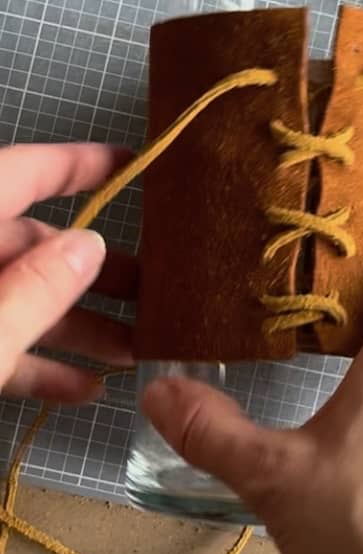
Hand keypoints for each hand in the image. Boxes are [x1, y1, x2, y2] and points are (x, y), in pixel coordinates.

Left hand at [0, 143, 135, 402]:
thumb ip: (36, 290)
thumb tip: (93, 245)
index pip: (23, 172)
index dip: (80, 164)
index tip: (135, 164)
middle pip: (30, 246)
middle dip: (94, 273)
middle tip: (153, 292)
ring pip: (18, 298)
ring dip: (75, 326)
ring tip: (133, 352)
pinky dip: (35, 363)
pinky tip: (84, 388)